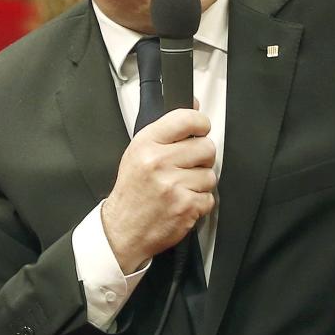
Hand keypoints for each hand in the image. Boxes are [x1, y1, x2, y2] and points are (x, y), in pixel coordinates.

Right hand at [101, 108, 216, 272]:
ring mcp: (173, 185)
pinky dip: (199, 203)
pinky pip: (209, 198)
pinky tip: (182, 203)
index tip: (201, 128)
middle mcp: (159, 162)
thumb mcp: (139, 152)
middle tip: (187, 167)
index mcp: (146, 144)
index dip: (201, 123)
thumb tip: (193, 105)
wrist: (123, 230)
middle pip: (206, 147)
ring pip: (210, 174)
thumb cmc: (132, 191)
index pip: (186, 119)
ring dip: (200, 183)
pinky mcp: (186, 206)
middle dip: (201, 158)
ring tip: (181, 188)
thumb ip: (167, 130)